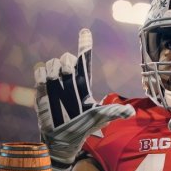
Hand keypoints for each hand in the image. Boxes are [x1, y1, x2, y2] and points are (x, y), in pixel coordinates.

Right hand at [34, 28, 134, 164]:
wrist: (61, 140)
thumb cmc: (82, 129)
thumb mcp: (99, 119)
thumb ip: (113, 112)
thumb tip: (131, 111)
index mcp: (83, 84)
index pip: (85, 61)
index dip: (85, 45)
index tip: (85, 31)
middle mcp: (69, 81)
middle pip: (68, 58)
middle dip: (68, 60)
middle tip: (68, 73)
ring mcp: (54, 84)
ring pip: (53, 63)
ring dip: (54, 68)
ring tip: (55, 81)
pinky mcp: (41, 90)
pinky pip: (39, 72)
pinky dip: (41, 73)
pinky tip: (44, 82)